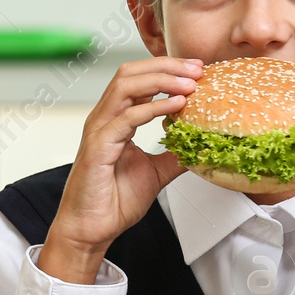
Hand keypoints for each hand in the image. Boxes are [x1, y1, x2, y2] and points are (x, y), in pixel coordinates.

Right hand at [38, 57, 199, 283]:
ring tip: (190, 83)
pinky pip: (126, 117)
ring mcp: (99, 130)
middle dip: (166, 66)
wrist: (92, 228)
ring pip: (125, 86)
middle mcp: (104, 119)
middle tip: (197, 68)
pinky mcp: (99, 146)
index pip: (138, 80)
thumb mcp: (156, 172)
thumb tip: (201, 145)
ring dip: (161, 79)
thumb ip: (175, 154)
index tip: (198, 71)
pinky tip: (176, 106)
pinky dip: (153, 106)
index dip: (168, 70)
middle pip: (130, 73)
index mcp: (115, 120)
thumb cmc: (113, 201)